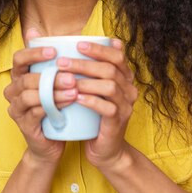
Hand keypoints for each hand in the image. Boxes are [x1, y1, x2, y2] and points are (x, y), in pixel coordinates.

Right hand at [3, 28, 77, 164]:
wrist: (52, 142)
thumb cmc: (54, 105)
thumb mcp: (53, 81)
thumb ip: (52, 59)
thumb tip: (42, 30)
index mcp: (18, 76)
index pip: (18, 59)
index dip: (34, 53)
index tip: (55, 51)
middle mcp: (13, 91)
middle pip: (26, 79)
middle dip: (50, 76)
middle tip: (71, 76)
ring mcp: (16, 109)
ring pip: (31, 96)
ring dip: (54, 92)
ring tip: (74, 90)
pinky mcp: (24, 125)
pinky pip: (36, 112)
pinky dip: (53, 106)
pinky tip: (69, 102)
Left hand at [57, 39, 137, 168]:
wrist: (105, 149)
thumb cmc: (95, 115)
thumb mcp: (93, 89)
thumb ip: (89, 70)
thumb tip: (73, 43)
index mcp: (125, 78)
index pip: (117, 56)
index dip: (99, 48)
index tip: (78, 43)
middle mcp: (129, 89)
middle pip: (110, 69)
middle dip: (85, 63)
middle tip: (62, 62)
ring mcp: (126, 106)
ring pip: (109, 86)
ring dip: (85, 81)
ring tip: (65, 79)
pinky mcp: (118, 122)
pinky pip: (107, 108)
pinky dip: (91, 101)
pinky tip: (76, 98)